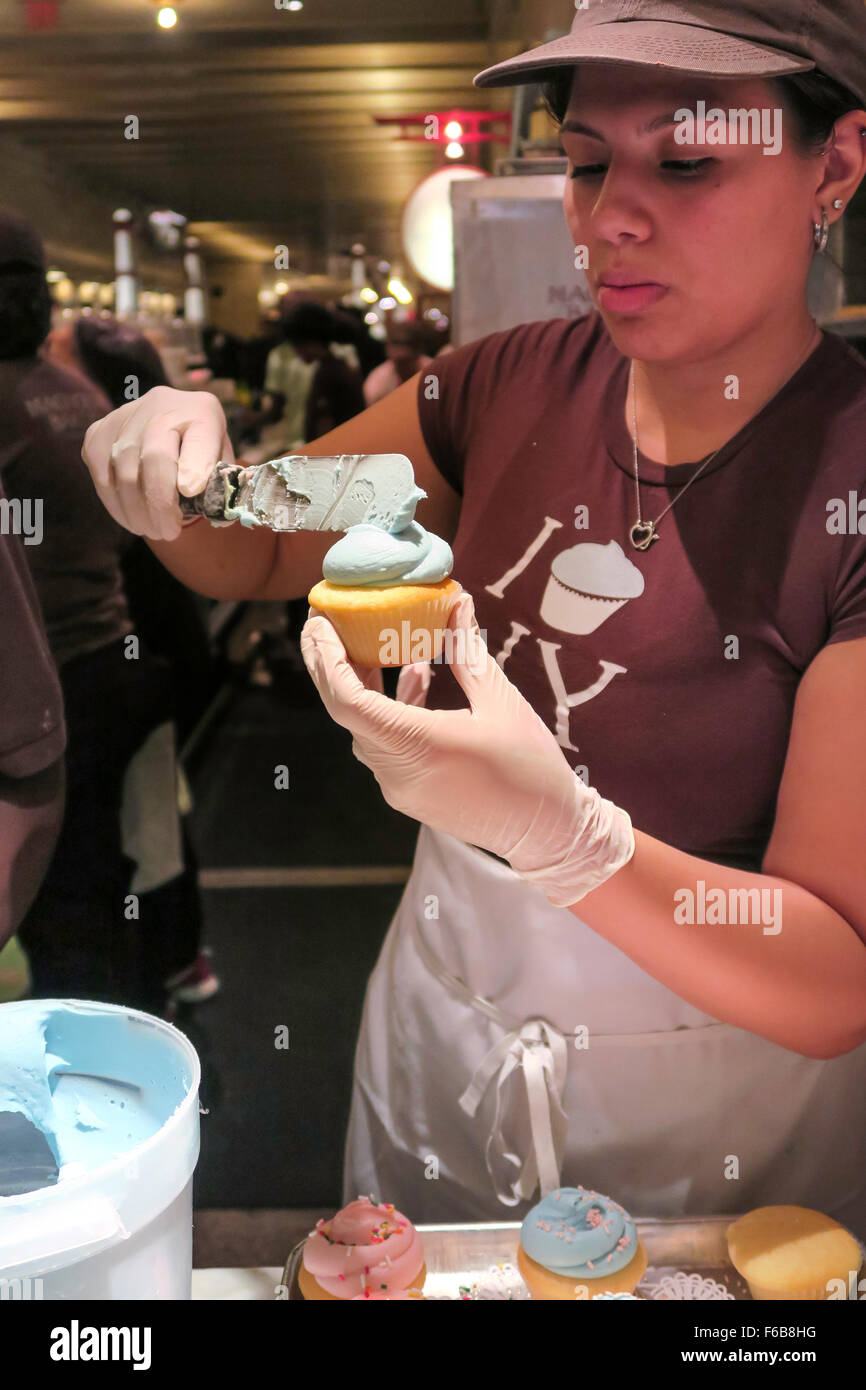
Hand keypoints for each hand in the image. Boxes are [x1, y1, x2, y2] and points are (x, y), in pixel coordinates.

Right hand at [81, 386, 233, 540]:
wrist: (169, 423)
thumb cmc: (200, 453)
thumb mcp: (220, 464)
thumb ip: (221, 486)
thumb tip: (221, 517)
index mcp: (202, 411)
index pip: (200, 436)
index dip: (195, 465)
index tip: (191, 491)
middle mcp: (161, 404)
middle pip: (154, 456)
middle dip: (159, 504)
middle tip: (168, 533)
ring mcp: (125, 415)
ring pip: (122, 469)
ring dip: (136, 510)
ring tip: (152, 531)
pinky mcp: (99, 431)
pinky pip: (100, 472)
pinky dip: (114, 503)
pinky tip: (131, 520)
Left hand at [301, 593, 634, 905]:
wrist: (546, 832)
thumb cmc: (529, 766)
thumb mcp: (501, 700)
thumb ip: (467, 650)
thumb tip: (456, 600)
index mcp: (418, 745)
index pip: (347, 701)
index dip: (326, 659)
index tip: (320, 622)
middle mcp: (397, 771)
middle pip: (346, 711)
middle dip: (331, 663)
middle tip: (327, 619)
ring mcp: (399, 786)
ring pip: (364, 726)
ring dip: (362, 684)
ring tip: (369, 638)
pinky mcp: (410, 792)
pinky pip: (384, 743)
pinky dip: (390, 708)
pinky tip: (415, 675)